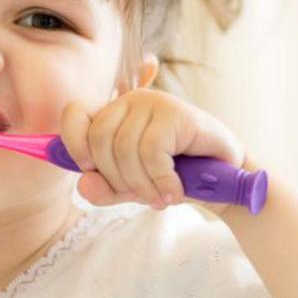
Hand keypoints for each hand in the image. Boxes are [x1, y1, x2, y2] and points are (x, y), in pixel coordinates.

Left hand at [59, 89, 244, 211]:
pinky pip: (152, 152)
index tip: (88, 169)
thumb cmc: (172, 178)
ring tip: (161, 198)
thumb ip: (102, 189)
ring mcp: (155, 103)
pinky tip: (174, 191)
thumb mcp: (130, 189)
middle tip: (141, 195)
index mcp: (114, 113)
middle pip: (99, 139)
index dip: (73, 144)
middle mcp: (132, 100)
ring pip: (125, 148)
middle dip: (116, 178)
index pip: (74, 113)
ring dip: (142, 184)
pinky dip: (161, 180)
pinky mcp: (178, 113)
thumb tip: (83, 182)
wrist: (223, 181)